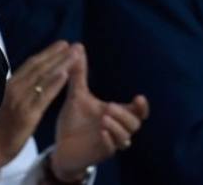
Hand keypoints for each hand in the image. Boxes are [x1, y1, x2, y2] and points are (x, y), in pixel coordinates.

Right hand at [0, 41, 73, 176]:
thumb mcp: (0, 105)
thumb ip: (12, 93)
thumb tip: (23, 84)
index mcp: (8, 86)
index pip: (30, 65)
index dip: (47, 54)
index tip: (61, 45)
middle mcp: (14, 90)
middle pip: (39, 67)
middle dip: (57, 54)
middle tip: (73, 45)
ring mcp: (20, 101)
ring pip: (43, 77)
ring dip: (61, 63)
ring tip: (75, 54)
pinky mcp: (26, 115)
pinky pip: (43, 96)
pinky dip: (55, 83)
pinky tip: (66, 74)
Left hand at [50, 44, 148, 181]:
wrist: (61, 147)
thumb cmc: (74, 122)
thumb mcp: (77, 95)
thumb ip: (79, 74)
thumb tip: (79, 47)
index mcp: (115, 115)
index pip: (137, 112)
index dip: (142, 107)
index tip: (139, 97)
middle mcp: (116, 130)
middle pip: (134, 124)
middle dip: (125, 115)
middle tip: (109, 106)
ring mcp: (109, 143)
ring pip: (125, 139)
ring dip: (117, 127)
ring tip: (104, 117)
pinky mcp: (99, 155)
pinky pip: (110, 150)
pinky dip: (108, 140)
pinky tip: (101, 131)